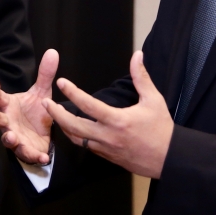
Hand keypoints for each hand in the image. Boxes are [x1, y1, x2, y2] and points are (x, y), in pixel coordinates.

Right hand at [0, 48, 57, 163]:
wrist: (42, 132)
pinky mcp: (25, 149)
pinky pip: (27, 154)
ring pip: (6, 139)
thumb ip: (45, 74)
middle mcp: (7, 121)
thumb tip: (52, 52)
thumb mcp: (42, 92)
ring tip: (11, 136)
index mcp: (8, 105)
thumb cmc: (35, 110)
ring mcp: (14, 136)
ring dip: (8, 138)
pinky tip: (43, 156)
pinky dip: (35, 156)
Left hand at [43, 51, 173, 177]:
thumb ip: (141, 77)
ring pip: (77, 140)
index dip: (72, 93)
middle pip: (74, 126)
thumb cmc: (162, 128)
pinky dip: (77, 138)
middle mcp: (108, 136)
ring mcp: (106, 149)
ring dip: (64, 127)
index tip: (61, 82)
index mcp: (118, 120)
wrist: (169, 159)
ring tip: (54, 115)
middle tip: (45, 103)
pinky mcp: (107, 158)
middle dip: (57, 114)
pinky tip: (72, 129)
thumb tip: (137, 55)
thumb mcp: (153, 100)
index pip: (88, 105)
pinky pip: (87, 148)